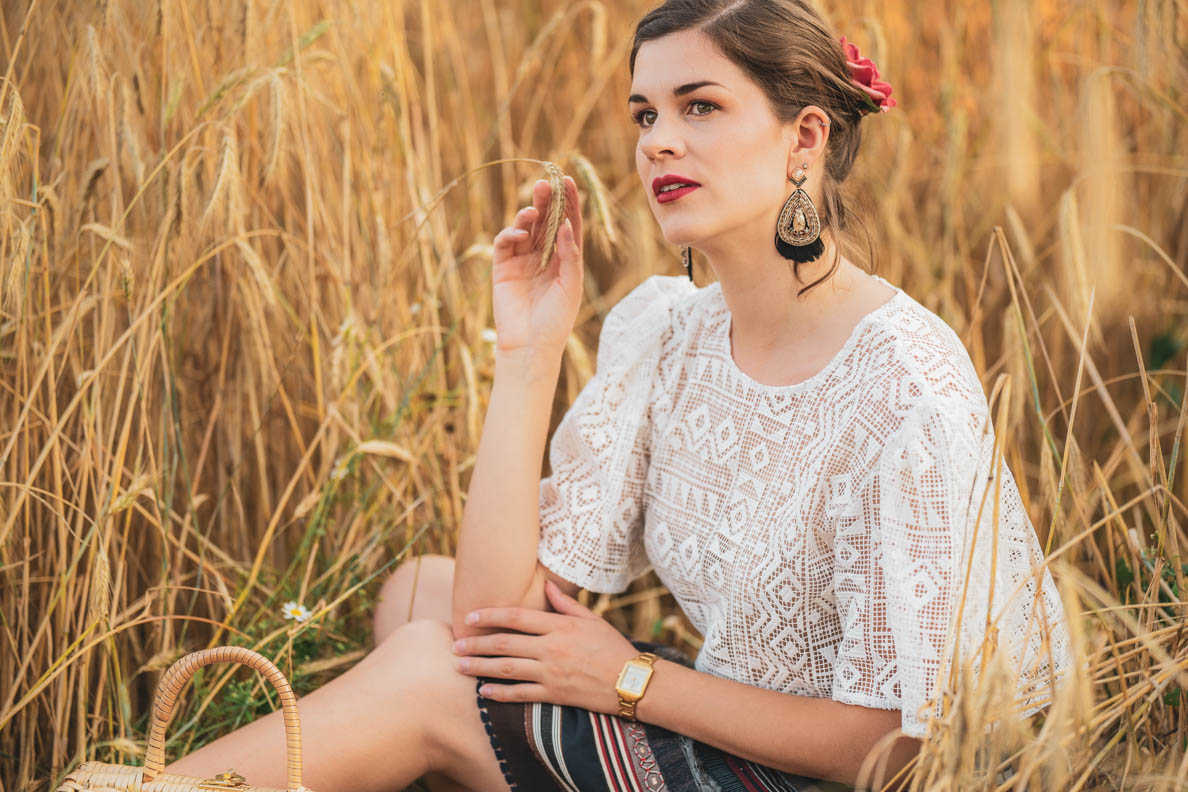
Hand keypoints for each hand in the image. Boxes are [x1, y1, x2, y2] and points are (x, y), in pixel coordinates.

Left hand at [452, 580, 638, 713]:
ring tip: (460, 666)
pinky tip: (484, 691)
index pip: (516, 617)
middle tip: (455, 645)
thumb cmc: (613, 648)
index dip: (489, 616)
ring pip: (506, 669)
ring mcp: (551, 672)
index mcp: (560, 626)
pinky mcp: (555, 694)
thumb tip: (547, 586)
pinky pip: (521, 694)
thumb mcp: (592, 619)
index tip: (470, 617)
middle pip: (504, 644)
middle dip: (476, 644)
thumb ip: (566, 604)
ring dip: (480, 667)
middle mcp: (551, 648)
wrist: (633, 683)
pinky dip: (500, 693)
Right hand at [490, 177, 583, 355]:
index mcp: (564, 259)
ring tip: (533, 207)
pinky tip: (519, 232)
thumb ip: (570, 256)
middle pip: (545, 221)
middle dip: (547, 201)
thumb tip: (565, 225)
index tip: (569, 182)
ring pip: (525, 227)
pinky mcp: (503, 267)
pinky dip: (510, 233)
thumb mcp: (571, 286)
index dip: (568, 203)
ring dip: (528, 213)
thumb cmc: (556, 320)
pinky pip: (505, 243)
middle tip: (547, 183)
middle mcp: (543, 256)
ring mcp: (522, 260)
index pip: (567, 225)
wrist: (530, 345)